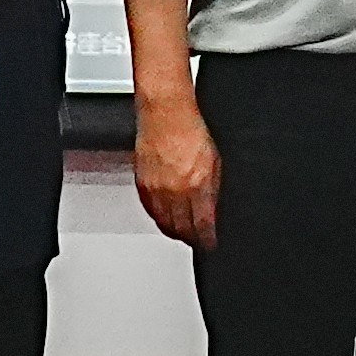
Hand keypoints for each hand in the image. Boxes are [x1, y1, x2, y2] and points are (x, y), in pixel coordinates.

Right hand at [131, 91, 221, 249]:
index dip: (207, 239)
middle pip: (182, 229)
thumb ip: (212, 189)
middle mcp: (175, 190)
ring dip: (174, 232)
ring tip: (182, 234)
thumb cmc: (190, 129)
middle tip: (197, 241)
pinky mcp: (142, 184)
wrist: (165, 112)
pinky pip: (150, 210)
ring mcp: (156, 188)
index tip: (210, 243)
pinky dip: (158, 218)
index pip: (202, 224)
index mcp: (196, 184)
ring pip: (164, 223)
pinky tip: (165, 218)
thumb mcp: (214, 161)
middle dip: (191, 238)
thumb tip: (211, 211)